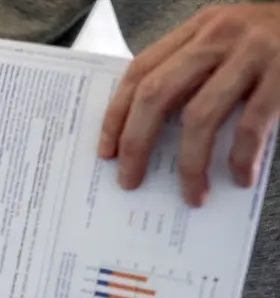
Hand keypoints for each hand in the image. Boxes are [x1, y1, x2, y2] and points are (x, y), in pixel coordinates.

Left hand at [98, 3, 279, 205]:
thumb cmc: (276, 43)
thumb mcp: (228, 43)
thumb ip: (193, 73)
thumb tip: (152, 134)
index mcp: (198, 30)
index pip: (139, 72)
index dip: (116, 114)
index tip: (106, 152)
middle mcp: (219, 36)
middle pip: (156, 94)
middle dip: (136, 143)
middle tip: (130, 181)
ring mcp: (253, 53)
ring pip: (200, 116)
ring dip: (190, 164)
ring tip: (193, 195)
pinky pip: (251, 126)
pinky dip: (240, 158)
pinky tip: (238, 178)